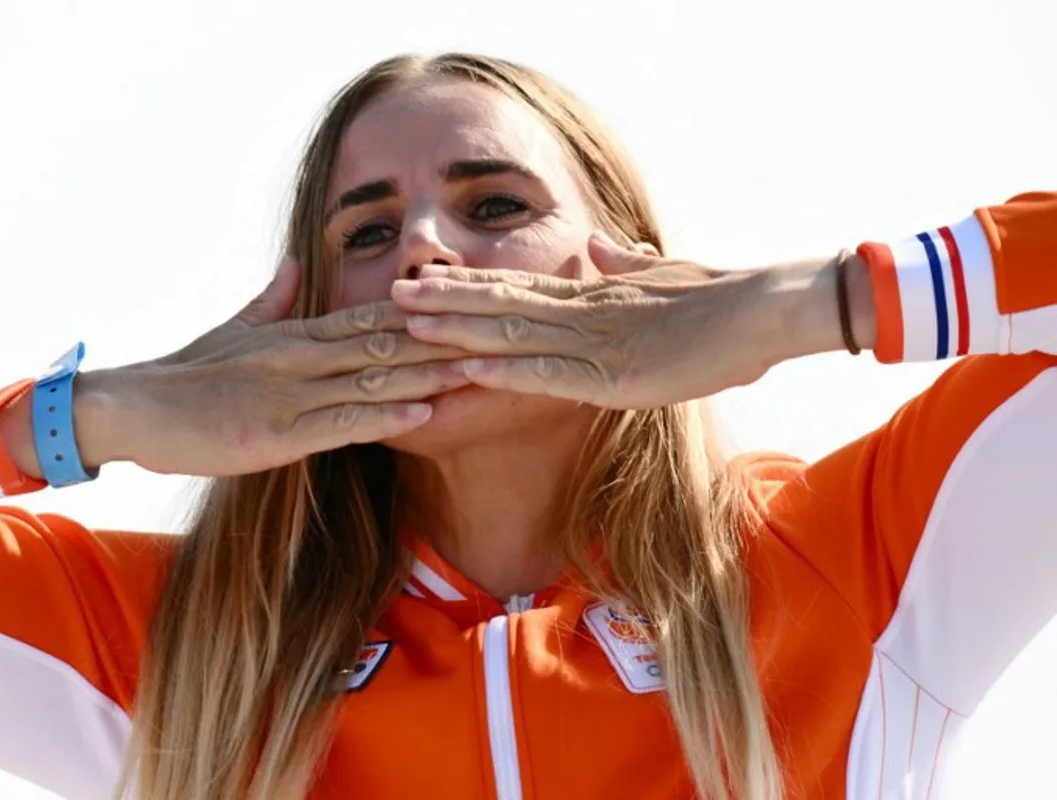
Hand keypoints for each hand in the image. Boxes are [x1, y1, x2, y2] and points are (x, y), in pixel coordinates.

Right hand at [78, 258, 470, 475]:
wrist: (133, 409)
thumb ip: (274, 298)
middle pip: (384, 343)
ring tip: (479, 370)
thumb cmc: (187, 374)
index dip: (423, 314)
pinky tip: (421, 414)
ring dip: (427, 375)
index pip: (371, 318)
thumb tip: (301, 262)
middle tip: (495, 334)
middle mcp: (300, 357)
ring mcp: (289, 393)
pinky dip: (381, 417)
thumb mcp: (235, 329)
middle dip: (442, 340)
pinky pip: (338, 423)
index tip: (468, 309)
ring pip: (370, 379)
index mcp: (296, 335)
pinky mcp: (274, 433)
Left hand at [390, 234, 790, 409]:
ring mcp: (598, 343)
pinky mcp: (617, 376)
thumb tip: (594, 244)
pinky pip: (550, 373)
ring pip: (514, 334)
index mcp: (595, 294)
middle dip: (444, 302)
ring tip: (408, 323)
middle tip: (391, 294)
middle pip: (502, 304)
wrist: (768, 310)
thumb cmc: (722, 296)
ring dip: (457, 329)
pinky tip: (467, 368)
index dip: (468, 286)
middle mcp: (586, 314)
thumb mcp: (666, 272)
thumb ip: (625, 262)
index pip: (517, 289)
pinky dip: (506, 371)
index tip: (426, 279)